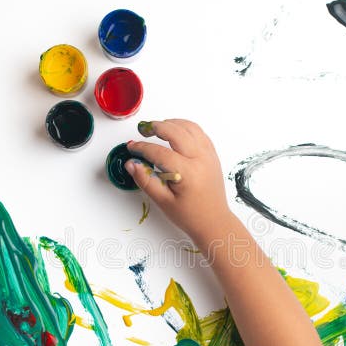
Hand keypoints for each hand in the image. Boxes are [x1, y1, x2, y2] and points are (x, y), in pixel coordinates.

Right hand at [126, 120, 233, 245]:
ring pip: (190, 127)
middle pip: (176, 131)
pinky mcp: (213, 155)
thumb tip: (131, 164)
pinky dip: (186, 128)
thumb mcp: (163, 201)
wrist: (214, 221)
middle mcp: (200, 159)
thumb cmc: (190, 215)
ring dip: (172, 123)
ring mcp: (209, 155)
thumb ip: (145, 180)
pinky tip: (175, 133)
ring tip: (157, 128)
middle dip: (156, 127)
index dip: (142, 148)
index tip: (132, 148)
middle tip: (143, 130)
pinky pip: (199, 133)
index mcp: (187, 172)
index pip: (159, 152)